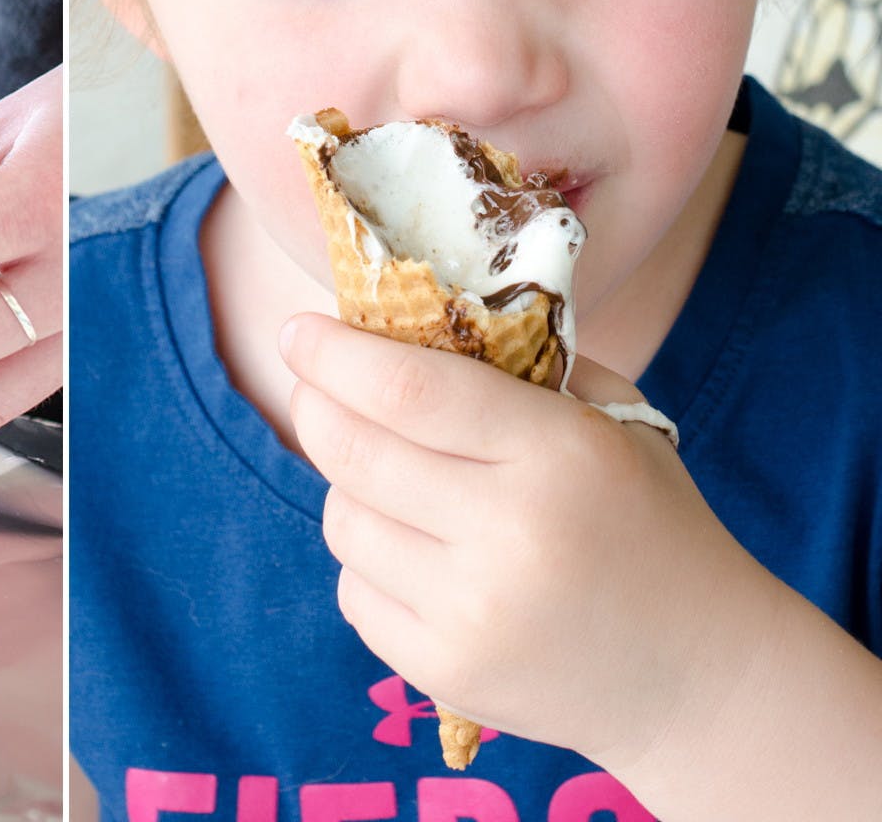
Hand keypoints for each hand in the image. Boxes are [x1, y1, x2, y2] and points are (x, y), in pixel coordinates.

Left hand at [279, 313, 783, 766]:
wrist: (702, 675)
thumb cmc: (648, 525)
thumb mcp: (613, 424)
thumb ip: (520, 366)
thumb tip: (398, 323)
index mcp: (557, 452)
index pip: (408, 389)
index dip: (335, 355)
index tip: (297, 331)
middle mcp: (508, 533)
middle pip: (354, 451)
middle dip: (316, 406)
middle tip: (313, 387)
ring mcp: (472, 611)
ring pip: (342, 521)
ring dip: (345, 487)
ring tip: (390, 480)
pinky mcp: (445, 671)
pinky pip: (354, 591)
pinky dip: (367, 562)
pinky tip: (416, 555)